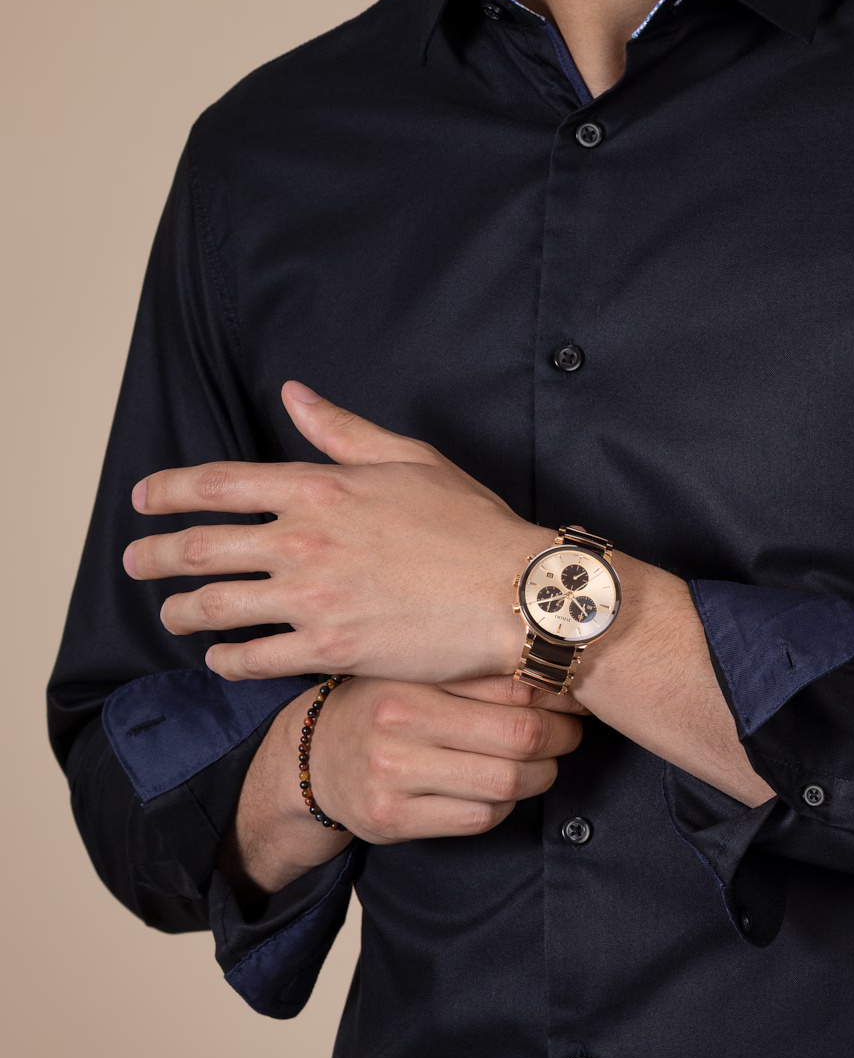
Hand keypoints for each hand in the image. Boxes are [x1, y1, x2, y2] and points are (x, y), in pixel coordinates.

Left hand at [123, 381, 547, 683]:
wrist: (515, 592)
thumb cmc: (473, 525)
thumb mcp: (411, 459)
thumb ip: (343, 431)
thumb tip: (294, 396)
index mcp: (319, 488)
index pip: (218, 485)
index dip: (169, 492)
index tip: (142, 500)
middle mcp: (303, 540)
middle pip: (201, 548)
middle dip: (156, 556)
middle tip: (135, 563)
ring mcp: (312, 597)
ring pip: (217, 605)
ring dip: (182, 612)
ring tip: (171, 616)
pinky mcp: (330, 648)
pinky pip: (255, 658)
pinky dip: (227, 661)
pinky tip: (219, 661)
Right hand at [222, 673, 586, 896]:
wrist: (312, 756)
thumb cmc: (384, 704)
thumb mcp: (419, 669)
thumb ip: (479, 667)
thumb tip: (568, 667)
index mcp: (411, 674)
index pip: (513, 684)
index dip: (561, 695)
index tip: (578, 696)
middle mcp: (397, 721)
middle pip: (520, 735)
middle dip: (562, 737)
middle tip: (572, 733)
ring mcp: (392, 775)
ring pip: (506, 782)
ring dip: (541, 775)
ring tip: (544, 762)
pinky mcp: (392, 819)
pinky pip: (480, 817)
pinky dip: (506, 805)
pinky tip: (503, 789)